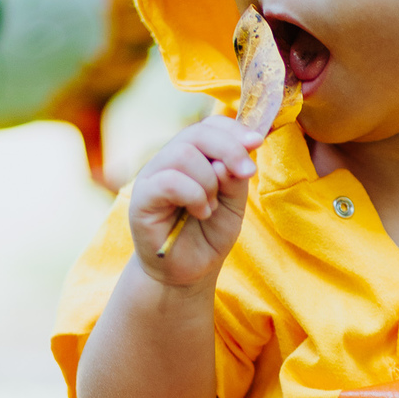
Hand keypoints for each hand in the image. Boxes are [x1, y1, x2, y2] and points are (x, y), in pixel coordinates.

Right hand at [129, 115, 261, 287]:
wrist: (189, 272)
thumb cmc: (209, 235)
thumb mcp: (233, 203)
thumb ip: (233, 178)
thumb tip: (230, 159)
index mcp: (192, 155)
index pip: (209, 125)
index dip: (233, 128)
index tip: (256, 142)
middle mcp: (168, 160)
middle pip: (196, 133)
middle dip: (228, 148)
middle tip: (247, 173)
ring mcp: (152, 177)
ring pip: (182, 154)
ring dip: (209, 181)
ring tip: (213, 206)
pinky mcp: (141, 199)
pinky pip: (168, 181)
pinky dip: (193, 195)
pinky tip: (201, 212)